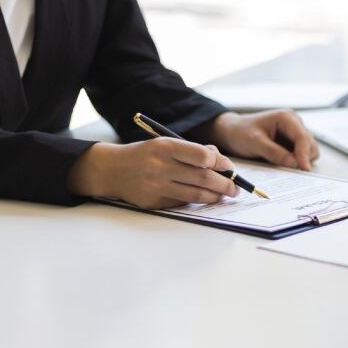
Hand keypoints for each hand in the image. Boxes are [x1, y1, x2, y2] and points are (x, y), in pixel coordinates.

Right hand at [67, 139, 238, 208]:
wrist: (112, 170)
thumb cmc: (146, 155)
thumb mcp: (166, 143)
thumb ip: (193, 150)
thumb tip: (221, 161)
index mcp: (166, 147)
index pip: (202, 156)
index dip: (221, 163)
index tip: (230, 167)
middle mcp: (160, 167)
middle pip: (203, 178)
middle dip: (225, 184)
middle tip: (235, 188)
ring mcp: (156, 186)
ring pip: (196, 195)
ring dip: (216, 196)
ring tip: (225, 195)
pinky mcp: (154, 202)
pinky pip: (183, 203)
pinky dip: (197, 201)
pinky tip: (205, 198)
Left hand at [205, 110, 319, 170]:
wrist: (232, 132)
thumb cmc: (240, 132)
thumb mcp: (254, 142)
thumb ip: (274, 152)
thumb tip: (294, 163)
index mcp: (287, 118)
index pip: (303, 137)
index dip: (305, 154)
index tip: (304, 169)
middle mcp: (294, 124)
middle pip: (310, 145)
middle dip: (303, 158)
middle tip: (289, 170)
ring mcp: (294, 134)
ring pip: (308, 152)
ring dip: (300, 161)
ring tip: (282, 164)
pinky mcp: (291, 144)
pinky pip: (301, 156)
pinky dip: (296, 162)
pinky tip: (283, 164)